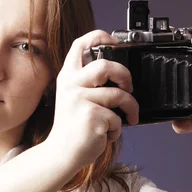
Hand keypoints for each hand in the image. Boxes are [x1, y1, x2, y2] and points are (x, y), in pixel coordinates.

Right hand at [45, 30, 138, 169]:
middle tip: (129, 87)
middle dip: (125, 75)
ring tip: (128, 118)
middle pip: (105, 65)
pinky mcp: (91, 117)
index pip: (80, 45)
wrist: (61, 154)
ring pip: (119, 95)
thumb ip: (88, 82)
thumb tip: (118, 72)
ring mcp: (80, 101)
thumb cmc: (73, 127)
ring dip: (131, 109)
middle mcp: (71, 86)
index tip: (115, 42)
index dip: (99, 36)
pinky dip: (117, 129)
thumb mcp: (74, 98)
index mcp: (67, 77)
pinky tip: (106, 134)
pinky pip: (117, 118)